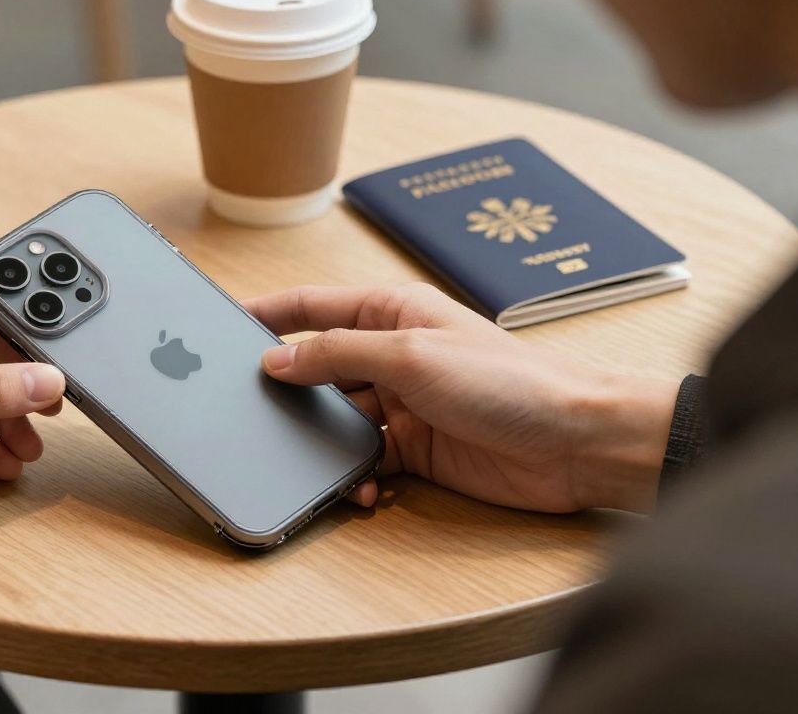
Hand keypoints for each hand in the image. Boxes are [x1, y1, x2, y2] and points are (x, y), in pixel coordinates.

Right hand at [245, 283, 676, 513]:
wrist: (574, 443)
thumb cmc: (509, 382)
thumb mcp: (410, 355)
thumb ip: (337, 354)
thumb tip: (276, 359)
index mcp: (391, 313)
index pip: (313, 307)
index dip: (268, 314)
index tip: (223, 326)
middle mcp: (392, 355)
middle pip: (317, 368)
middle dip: (287, 391)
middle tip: (249, 410)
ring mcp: (402, 404)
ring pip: (335, 421)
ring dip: (321, 443)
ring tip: (306, 459)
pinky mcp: (413, 449)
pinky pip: (363, 462)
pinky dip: (352, 478)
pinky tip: (357, 489)